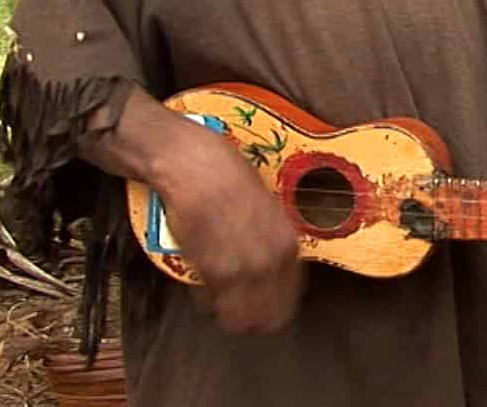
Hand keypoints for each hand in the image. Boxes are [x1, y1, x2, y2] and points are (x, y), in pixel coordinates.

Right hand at [141, 112, 304, 333]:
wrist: (195, 167)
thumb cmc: (228, 180)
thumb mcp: (267, 209)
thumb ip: (273, 241)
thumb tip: (272, 269)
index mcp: (288, 244)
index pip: (290, 300)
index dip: (275, 309)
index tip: (263, 307)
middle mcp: (271, 260)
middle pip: (267, 318)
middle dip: (252, 319)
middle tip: (238, 310)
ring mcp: (243, 268)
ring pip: (239, 319)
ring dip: (228, 315)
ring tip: (220, 302)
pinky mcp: (213, 270)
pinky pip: (210, 304)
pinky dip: (205, 302)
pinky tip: (203, 287)